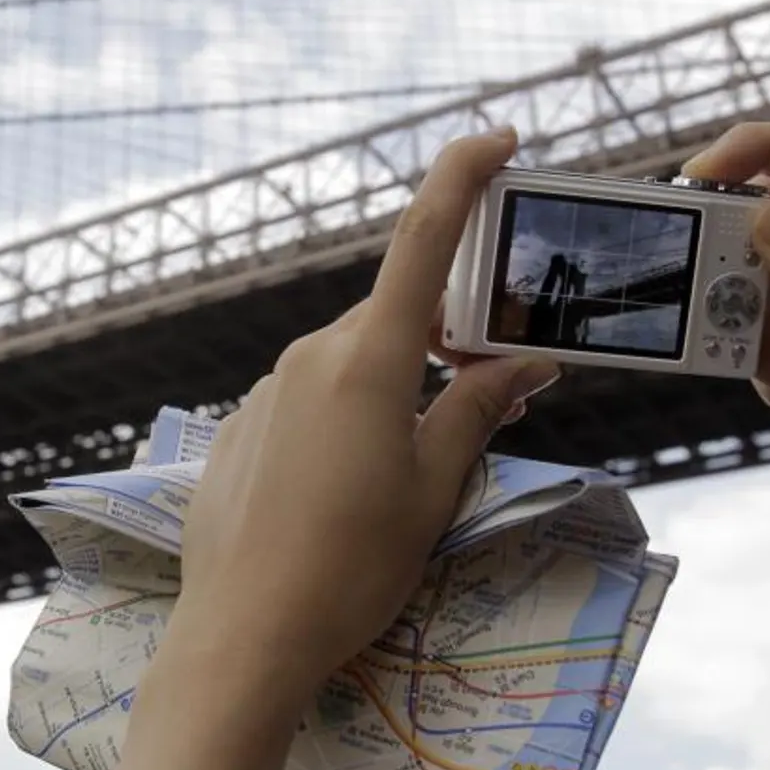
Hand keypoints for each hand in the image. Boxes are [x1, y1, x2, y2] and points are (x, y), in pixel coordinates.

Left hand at [102, 130, 559, 769]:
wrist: (243, 631)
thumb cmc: (354, 564)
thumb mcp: (435, 489)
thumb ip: (480, 411)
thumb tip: (528, 361)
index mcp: (368, 358)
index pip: (422, 238)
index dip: (461, 176)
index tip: (497, 137)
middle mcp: (311, 353)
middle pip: (395, 319)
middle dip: (443, 343)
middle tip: (486, 396)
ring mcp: (267, 388)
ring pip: (351, 362)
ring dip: (393, 388)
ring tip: (407, 472)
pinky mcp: (240, 426)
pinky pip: (309, 399)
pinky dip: (346, 418)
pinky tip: (345, 493)